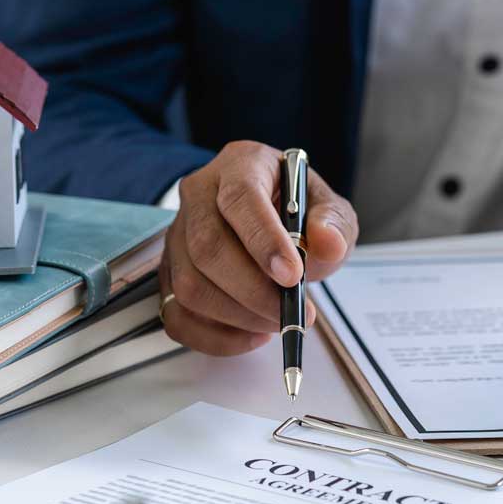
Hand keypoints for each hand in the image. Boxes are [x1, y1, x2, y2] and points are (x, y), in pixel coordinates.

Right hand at [160, 140, 358, 355]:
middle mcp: (199, 195)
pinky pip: (178, 317)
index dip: (264, 241)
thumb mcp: (326, 207)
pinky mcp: (169, 273)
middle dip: (253, 291)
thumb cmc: (295, 210)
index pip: (240, 198)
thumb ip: (333, 223)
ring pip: (190, 286)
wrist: (268, 220)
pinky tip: (250, 333)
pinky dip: (216, 338)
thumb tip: (327, 243)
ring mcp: (178, 235)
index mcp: (240, 165)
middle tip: (290, 312)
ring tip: (276, 320)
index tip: (292, 276)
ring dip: (238, 317)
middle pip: (207, 247)